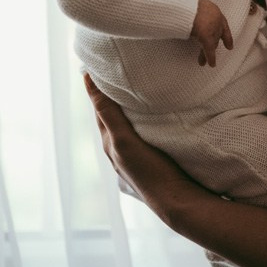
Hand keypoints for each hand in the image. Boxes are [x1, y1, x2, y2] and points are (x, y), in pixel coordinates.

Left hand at [83, 74, 192, 215]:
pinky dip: (143, 118)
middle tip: (117, 68)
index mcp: (110, 144)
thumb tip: (89, 83)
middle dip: (113, 94)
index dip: (97, 87)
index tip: (95, 64)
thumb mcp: (123, 139)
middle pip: (113, 115)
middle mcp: (120, 150)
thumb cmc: (149, 171)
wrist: (177, 201)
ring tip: (138, 85)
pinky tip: (156, 113)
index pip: (100, 108)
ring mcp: (136, 156)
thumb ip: (108, 114)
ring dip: (130, 106)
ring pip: (129, 123)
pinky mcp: (153, 158)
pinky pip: (144, 131)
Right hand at [191, 0, 233, 66]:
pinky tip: (211, 64)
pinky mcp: (207, 37)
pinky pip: (209, 50)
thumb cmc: (187, 4)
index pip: (223, 26)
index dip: (226, 37)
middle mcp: (217, 20)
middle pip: (216, 37)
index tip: (229, 46)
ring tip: (202, 63)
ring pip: (212, 44)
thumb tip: (192, 18)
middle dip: (213, 46)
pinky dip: (210, 58)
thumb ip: (199, 13)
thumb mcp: (196, 6)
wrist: (185, 5)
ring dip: (207, 54)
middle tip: (210, 53)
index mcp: (215, 11)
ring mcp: (213, 29)